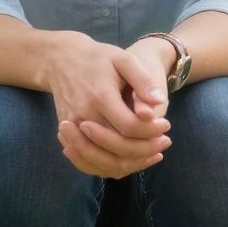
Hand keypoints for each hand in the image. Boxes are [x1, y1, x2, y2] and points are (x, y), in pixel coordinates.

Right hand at [44, 33, 169, 177]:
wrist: (61, 62)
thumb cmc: (97, 59)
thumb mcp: (123, 58)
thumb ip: (142, 79)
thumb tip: (159, 102)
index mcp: (100, 96)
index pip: (129, 127)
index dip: (151, 131)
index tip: (166, 125)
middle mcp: (84, 117)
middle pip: (117, 149)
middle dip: (146, 150)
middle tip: (165, 142)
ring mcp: (74, 130)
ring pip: (104, 162)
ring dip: (133, 164)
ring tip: (153, 155)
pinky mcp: (69, 137)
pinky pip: (90, 163)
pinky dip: (112, 168)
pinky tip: (131, 161)